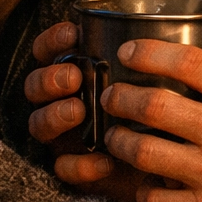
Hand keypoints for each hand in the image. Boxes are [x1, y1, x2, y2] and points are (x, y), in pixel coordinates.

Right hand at [25, 21, 145, 201]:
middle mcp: (60, 100)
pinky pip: (63, 168)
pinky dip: (80, 165)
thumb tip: (156, 40)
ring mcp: (63, 134)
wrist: (168, 155)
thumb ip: (140, 60)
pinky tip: (104, 160)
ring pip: (38, 124)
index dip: (52, 41)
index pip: (46, 51)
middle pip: (34, 86)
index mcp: (71, 71)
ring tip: (78, 110)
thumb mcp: (146, 78)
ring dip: (54, 115)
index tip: (72, 34)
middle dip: (49, 78)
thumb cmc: (153, 106)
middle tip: (73, 77)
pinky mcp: (74, 167)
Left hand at [101, 0, 201, 201]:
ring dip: (120, 142)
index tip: (128, 52)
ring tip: (115, 135)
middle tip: (111, 96)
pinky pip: (156, 199)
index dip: (147, 52)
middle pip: (152, 106)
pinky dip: (143, 190)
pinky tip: (144, 180)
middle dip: (120, 97)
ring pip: (144, 153)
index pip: (186, 61)